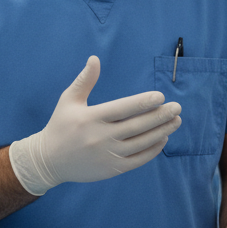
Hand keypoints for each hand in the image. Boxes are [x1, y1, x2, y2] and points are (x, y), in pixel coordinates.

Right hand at [9, 56, 180, 195]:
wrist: (49, 160)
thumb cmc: (60, 126)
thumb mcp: (69, 100)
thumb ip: (85, 80)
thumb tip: (95, 58)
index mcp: (92, 118)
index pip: (124, 108)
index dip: (144, 102)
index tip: (160, 97)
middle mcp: (101, 137)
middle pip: (137, 125)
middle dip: (160, 116)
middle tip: (177, 108)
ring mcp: (108, 155)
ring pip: (141, 142)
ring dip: (161, 131)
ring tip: (175, 121)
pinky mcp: (112, 169)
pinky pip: (138, 159)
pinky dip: (152, 149)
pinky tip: (162, 138)